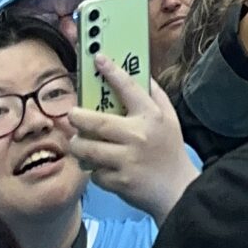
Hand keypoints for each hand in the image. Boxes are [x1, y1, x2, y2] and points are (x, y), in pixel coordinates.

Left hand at [65, 58, 194, 220]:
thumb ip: (156, 95)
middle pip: (97, 122)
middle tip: (71, 114)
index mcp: (150, 116)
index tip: (98, 58)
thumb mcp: (169, 117)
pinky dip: (93, 168)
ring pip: (89, 148)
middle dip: (78, 117)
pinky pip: (95, 172)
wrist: (176, 189)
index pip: (129, 87)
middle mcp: (137, 136)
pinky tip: (96, 165)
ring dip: (77, 144)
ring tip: (76, 141)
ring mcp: (127, 160)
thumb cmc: (170, 149)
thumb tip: (141, 74)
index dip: (112, 71)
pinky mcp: (119, 182)